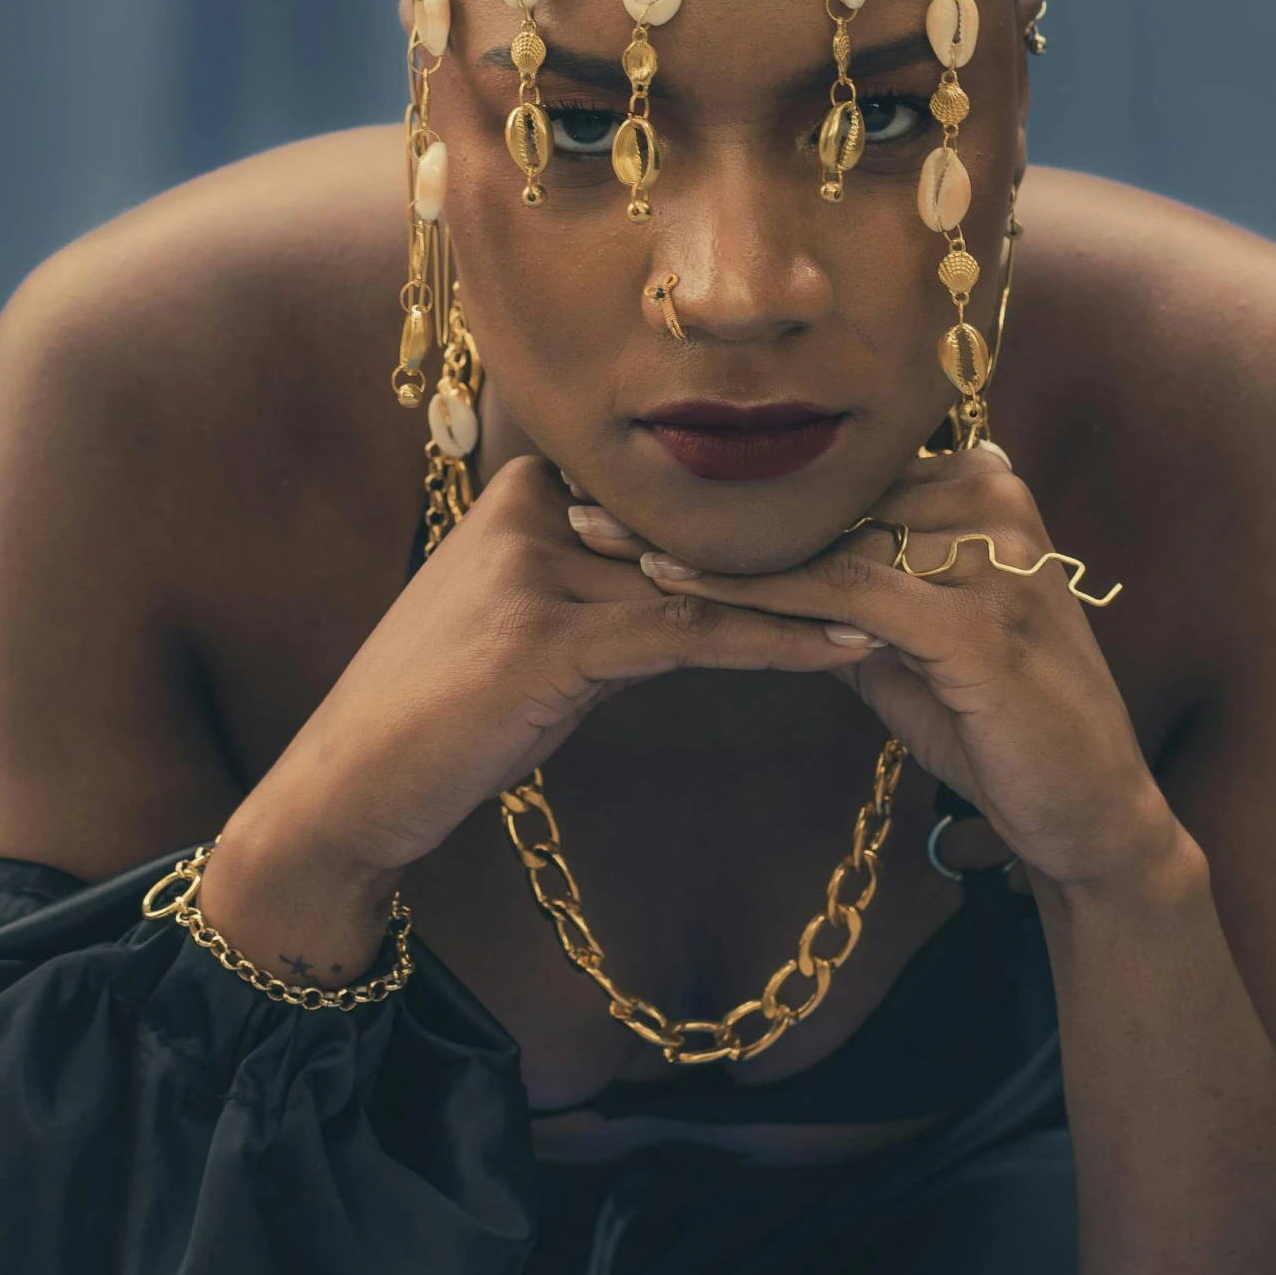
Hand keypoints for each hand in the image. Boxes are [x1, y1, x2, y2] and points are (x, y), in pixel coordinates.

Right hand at [207, 454, 877, 972]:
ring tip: (918, 595)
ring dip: (821, 589)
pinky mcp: (546, 638)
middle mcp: (533, 506)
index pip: (683, 491)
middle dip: (817, 537)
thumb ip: (613, 590)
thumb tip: (705, 587)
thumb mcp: (537, 630)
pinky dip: (779, 641)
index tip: (885, 511)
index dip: (783, 507)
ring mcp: (535, 565)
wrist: (348, 785)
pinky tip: (853, 650)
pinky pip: (689, 633)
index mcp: (532, 489)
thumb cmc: (443, 717)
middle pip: (704, 520)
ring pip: (709, 574)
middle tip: (927, 540)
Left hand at [574, 446, 1175, 889]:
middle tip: (579, 495)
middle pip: (817, 492)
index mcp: (980, 485)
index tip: (624, 477)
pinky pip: (838, 595)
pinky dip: (750, 594)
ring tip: (599, 539)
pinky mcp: (979, 626)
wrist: (1088, 813)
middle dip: (696, 500)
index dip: (726, 479)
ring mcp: (991, 558)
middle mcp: (992, 500)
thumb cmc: (996, 726)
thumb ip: (840, 587)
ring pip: (817, 537)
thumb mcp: (904, 641)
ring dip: (700, 541)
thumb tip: (748, 560)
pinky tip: (670, 593)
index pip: (829, 473)